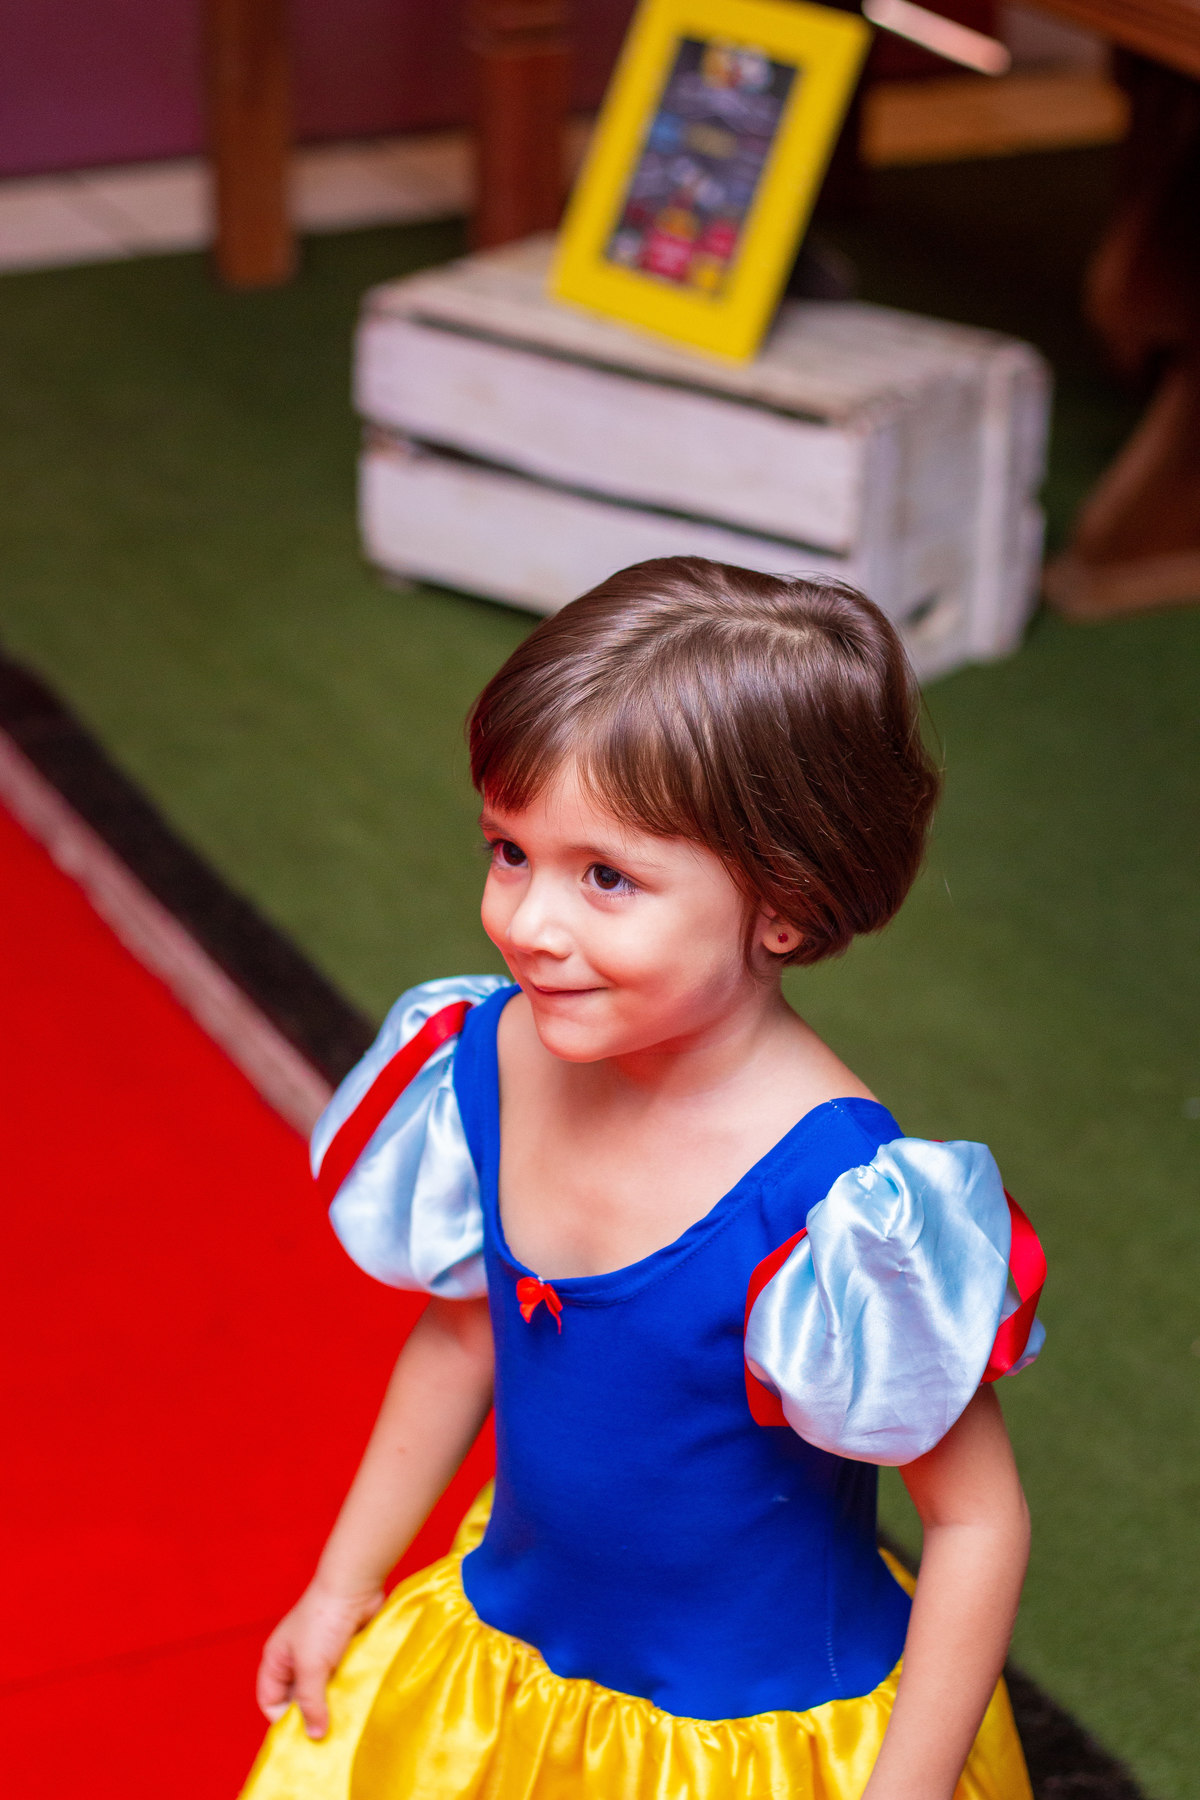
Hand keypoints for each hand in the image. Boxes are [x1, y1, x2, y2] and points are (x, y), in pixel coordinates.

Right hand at [256, 1578, 383, 1739]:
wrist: (355, 1585)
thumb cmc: (324, 1621)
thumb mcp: (312, 1666)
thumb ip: (310, 1702)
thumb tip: (314, 1736)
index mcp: (277, 1660)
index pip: (271, 1701)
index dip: (283, 1719)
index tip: (304, 1735)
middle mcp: (295, 1660)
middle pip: (297, 1699)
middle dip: (310, 1715)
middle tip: (327, 1735)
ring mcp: (319, 1656)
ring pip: (321, 1691)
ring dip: (332, 1703)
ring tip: (344, 1721)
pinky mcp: (341, 1652)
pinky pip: (340, 1680)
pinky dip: (346, 1690)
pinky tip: (355, 1701)